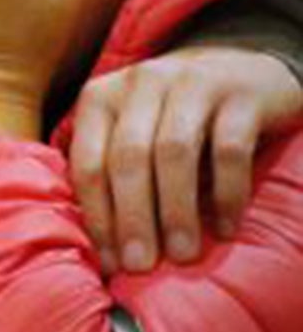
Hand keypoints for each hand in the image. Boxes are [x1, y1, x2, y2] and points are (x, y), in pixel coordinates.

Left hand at [70, 48, 302, 272]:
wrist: (243, 66)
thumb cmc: (172, 115)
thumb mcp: (131, 129)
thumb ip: (110, 169)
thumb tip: (103, 248)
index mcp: (101, 96)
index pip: (88, 161)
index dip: (97, 215)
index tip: (110, 261)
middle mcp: (141, 83)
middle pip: (128, 158)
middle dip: (132, 218)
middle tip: (142, 265)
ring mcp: (191, 84)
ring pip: (174, 153)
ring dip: (176, 209)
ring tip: (183, 253)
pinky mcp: (240, 95)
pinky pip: (230, 150)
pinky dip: (227, 193)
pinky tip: (227, 228)